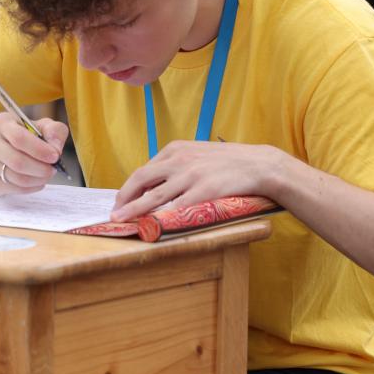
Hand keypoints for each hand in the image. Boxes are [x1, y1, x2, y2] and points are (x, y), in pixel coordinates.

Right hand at [0, 112, 69, 195]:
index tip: (55, 156)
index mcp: (2, 122)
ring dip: (36, 180)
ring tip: (46, 175)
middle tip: (52, 170)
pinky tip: (36, 182)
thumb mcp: (42, 126)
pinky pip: (11, 189)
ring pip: (15, 177)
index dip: (39, 150)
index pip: (19, 138)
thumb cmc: (25, 136)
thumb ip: (54, 131)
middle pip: (17, 161)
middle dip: (40, 168)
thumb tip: (56, 148)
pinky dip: (29, 188)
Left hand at [110, 140, 283, 221]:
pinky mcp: (204, 191)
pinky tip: (151, 225)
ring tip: (122, 220)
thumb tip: (155, 181)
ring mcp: (190, 176)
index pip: (144, 170)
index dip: (129, 187)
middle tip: (115, 213)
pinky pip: (177, 207)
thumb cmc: (228, 161)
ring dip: (134, 211)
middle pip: (141, 180)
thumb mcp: (197, 153)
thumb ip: (176, 163)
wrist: (258, 164)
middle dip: (124, 198)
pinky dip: (161, 217)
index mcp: (175, 149)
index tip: (121, 200)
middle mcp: (179, 160)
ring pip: (154, 196)